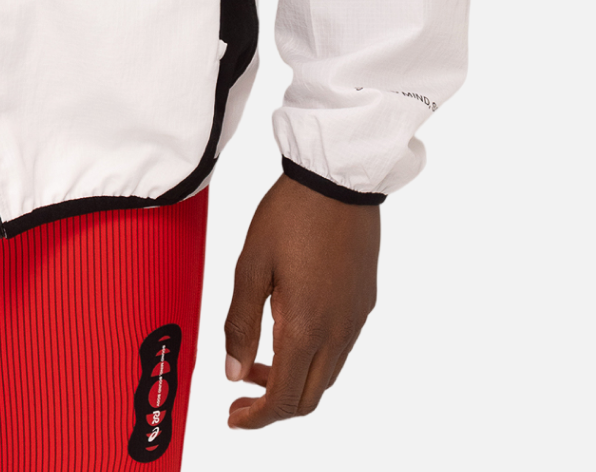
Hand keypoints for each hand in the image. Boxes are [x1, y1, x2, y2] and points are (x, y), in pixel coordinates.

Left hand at [222, 174, 378, 427]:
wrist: (338, 178)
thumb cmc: (291, 214)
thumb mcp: (251, 265)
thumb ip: (240, 323)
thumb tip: (232, 372)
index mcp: (307, 328)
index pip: (283, 399)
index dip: (256, 418)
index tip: (234, 417)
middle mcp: (338, 333)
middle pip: (307, 398)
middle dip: (272, 405)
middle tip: (241, 391)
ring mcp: (355, 319)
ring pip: (325, 375)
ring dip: (292, 379)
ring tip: (258, 357)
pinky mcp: (363, 302)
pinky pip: (340, 348)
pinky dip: (312, 357)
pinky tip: (289, 328)